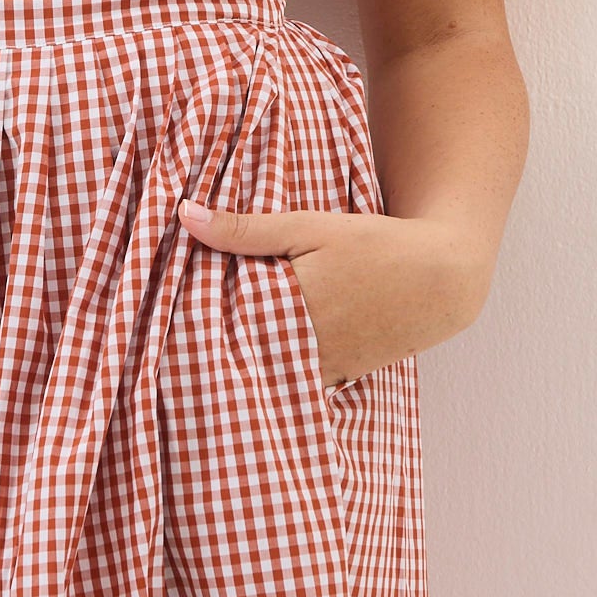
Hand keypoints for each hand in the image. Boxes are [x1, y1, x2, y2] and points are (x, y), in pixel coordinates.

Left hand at [176, 196, 490, 384]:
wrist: (442, 278)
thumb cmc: (375, 244)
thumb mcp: (309, 227)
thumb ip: (245, 228)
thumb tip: (184, 215)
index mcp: (291, 308)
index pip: (220, 328)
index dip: (187, 328)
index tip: (154, 326)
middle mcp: (306, 348)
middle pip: (237, 357)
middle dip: (206, 349)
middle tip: (162, 347)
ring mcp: (325, 369)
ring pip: (264, 375)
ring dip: (239, 364)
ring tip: (196, 358)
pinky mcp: (340, 377)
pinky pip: (293, 381)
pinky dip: (271, 372)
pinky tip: (250, 362)